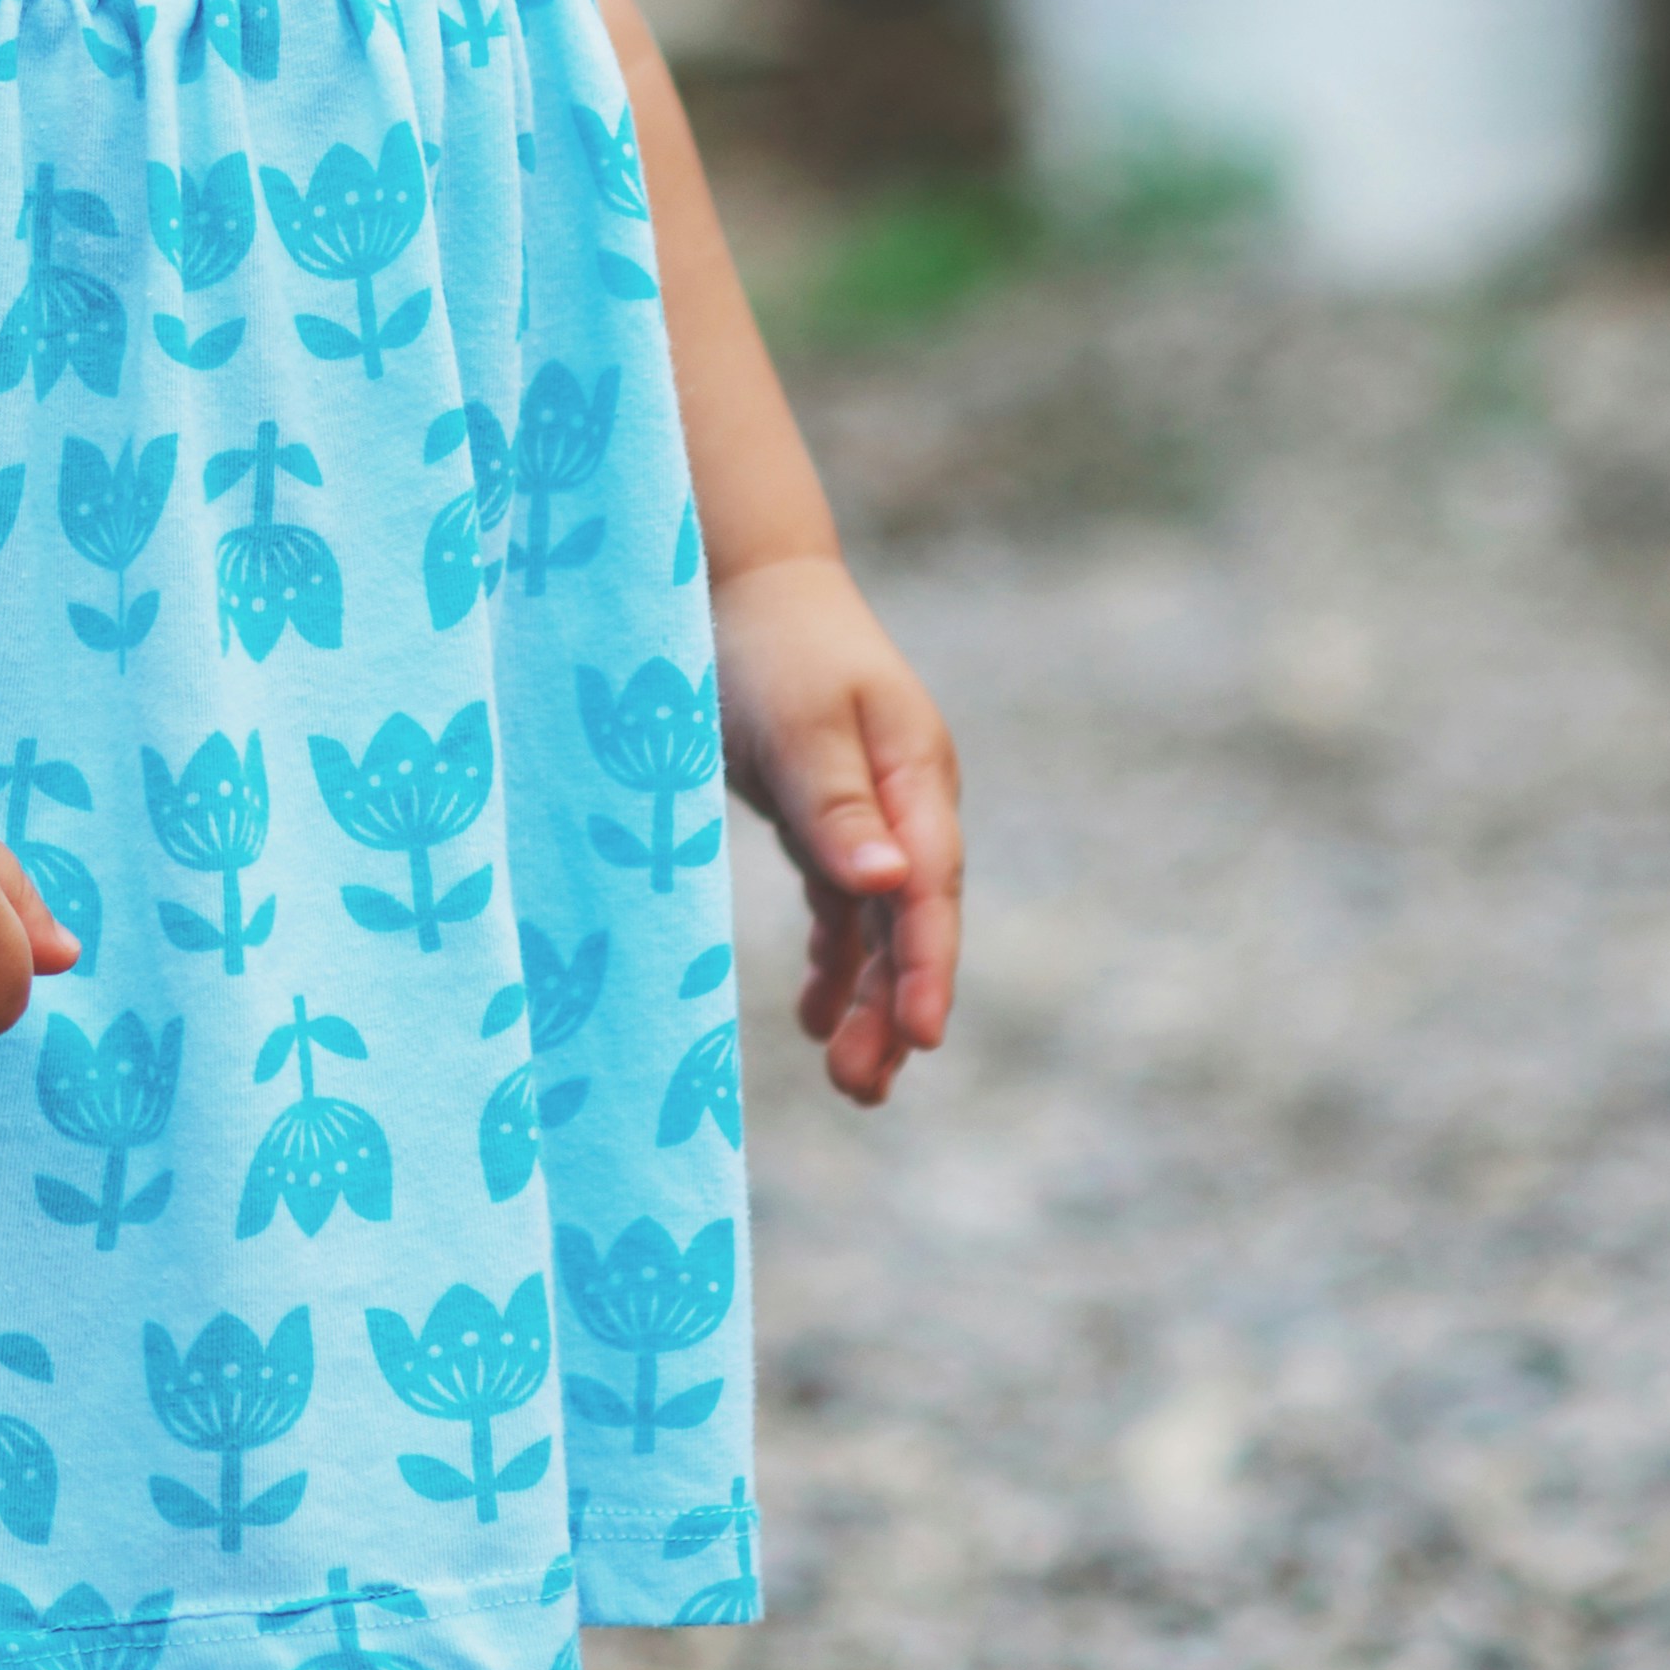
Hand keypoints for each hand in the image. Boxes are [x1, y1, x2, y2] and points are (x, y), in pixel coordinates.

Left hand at [712, 552, 961, 1108]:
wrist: (739, 580)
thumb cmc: (771, 643)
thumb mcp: (799, 721)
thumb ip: (837, 804)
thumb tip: (892, 884)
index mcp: (915, 774)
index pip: (930, 887)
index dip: (928, 965)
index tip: (921, 1035)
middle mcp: (906, 801)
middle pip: (912, 922)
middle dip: (896, 1006)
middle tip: (863, 1088)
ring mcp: (872, 813)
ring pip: (882, 926)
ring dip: (870, 1000)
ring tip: (850, 1081)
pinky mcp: (828, 821)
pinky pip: (845, 909)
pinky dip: (837, 962)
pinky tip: (819, 1017)